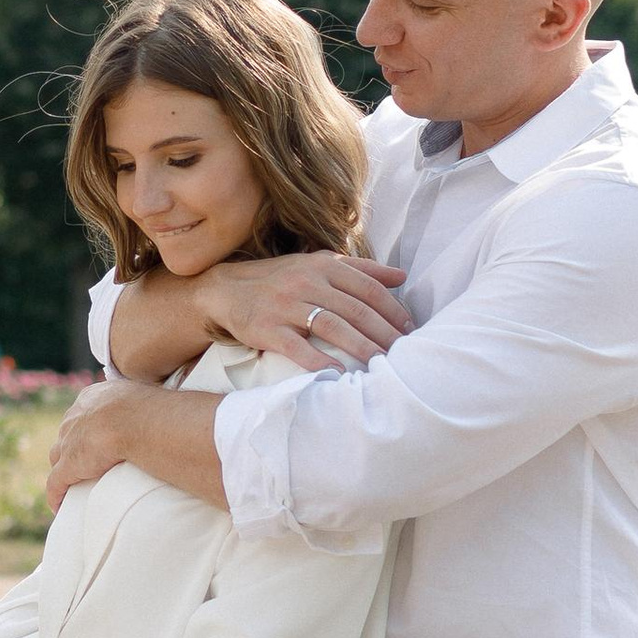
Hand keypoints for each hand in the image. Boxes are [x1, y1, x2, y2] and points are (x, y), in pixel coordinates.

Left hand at [45, 380, 226, 512]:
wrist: (134, 419)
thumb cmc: (152, 408)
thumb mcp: (150, 398)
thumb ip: (153, 405)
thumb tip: (185, 409)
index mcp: (93, 397)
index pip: (84, 414)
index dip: (87, 429)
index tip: (94, 442)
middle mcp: (76, 416)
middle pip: (67, 434)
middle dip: (72, 449)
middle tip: (84, 466)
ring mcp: (69, 441)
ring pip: (58, 457)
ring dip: (63, 471)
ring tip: (73, 486)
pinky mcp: (68, 465)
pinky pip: (56, 483)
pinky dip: (56, 495)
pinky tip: (59, 506)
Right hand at [188, 250, 408, 371]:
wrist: (227, 289)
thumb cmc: (281, 279)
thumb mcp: (318, 264)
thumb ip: (360, 270)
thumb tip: (402, 277)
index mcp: (324, 265)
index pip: (368, 288)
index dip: (392, 310)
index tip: (410, 330)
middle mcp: (307, 282)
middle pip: (355, 309)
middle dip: (384, 333)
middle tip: (404, 353)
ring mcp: (286, 305)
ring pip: (332, 326)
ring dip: (360, 347)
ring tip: (381, 364)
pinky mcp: (266, 328)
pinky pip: (296, 346)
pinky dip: (317, 360)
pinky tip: (336, 373)